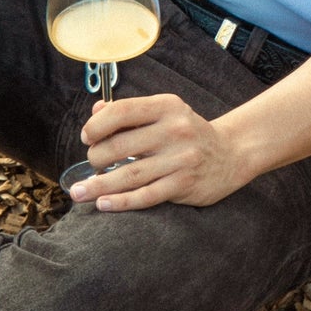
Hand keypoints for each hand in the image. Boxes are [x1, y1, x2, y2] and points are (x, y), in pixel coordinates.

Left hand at [72, 93, 253, 210]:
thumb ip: (130, 111)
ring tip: (79, 192)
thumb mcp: (164, 112)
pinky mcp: (184, 184)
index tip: (86, 137)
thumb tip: (95, 113)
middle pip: (120, 145)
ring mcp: (180, 159)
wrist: (231, 153)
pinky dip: (122, 201)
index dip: (97, 125)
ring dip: (99, 185)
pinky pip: (146, 195)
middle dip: (96, 157)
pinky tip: (104, 204)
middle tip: (90, 164)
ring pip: (130, 175)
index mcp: (166, 106)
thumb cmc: (187, 132)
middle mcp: (174, 130)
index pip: (122, 111)